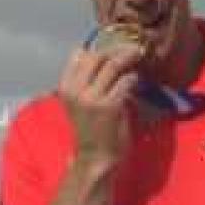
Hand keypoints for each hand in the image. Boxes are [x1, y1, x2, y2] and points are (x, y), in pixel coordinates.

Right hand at [57, 44, 142, 166]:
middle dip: (117, 49)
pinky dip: (134, 77)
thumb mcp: (80, 102)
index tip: (114, 47)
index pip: (79, 55)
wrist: (95, 157)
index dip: (99, 48)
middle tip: (133, 48)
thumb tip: (106, 56)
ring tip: (140, 54)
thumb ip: (87, 81)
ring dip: (129, 57)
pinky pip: (126, 81)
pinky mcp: (110, 106)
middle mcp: (76, 90)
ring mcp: (92, 98)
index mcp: (65, 87)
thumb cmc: (91, 130)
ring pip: (112, 65)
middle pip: (97, 56)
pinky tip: (137, 79)